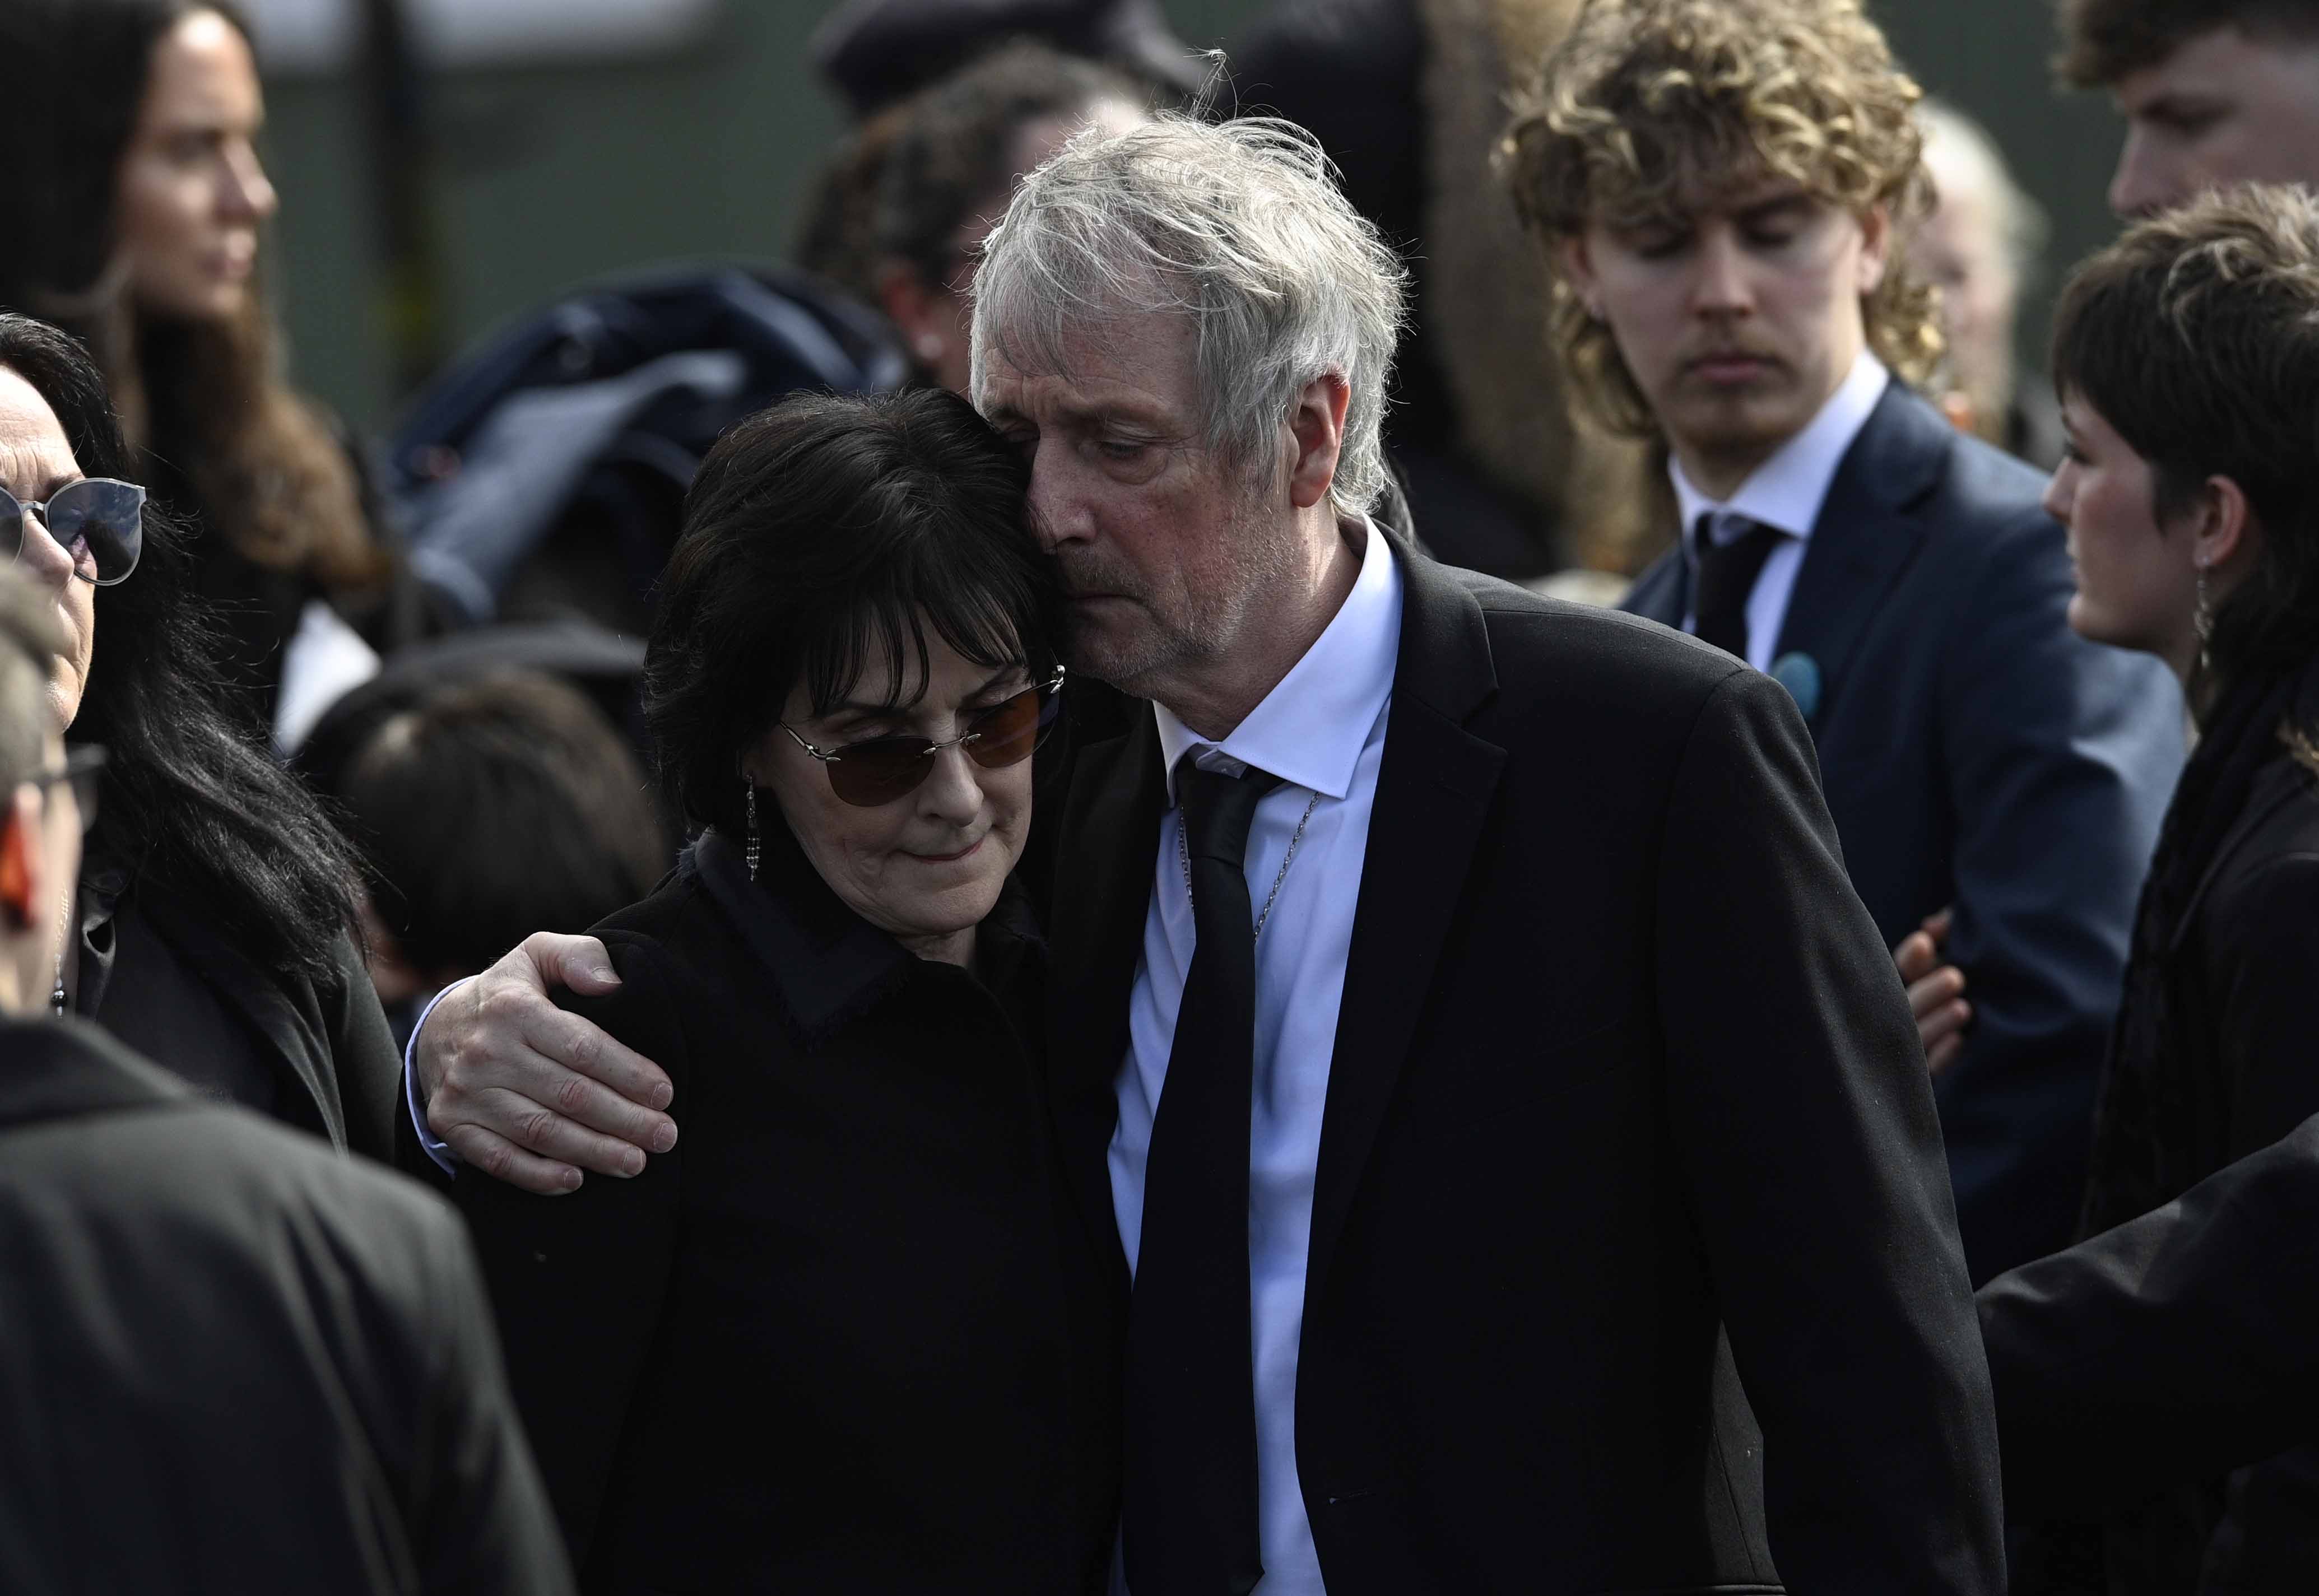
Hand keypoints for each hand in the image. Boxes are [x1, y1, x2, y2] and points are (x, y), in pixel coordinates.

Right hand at [414, 933, 677, 1193]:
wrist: (438, 1026)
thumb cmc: (509, 993)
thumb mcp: (539, 955)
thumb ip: (579, 956)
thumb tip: (612, 983)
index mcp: (513, 1009)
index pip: (583, 1047)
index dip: (629, 1073)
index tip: (665, 1093)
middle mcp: (486, 1052)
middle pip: (569, 1095)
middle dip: (625, 1120)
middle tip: (664, 1136)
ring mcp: (465, 1092)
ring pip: (540, 1130)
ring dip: (593, 1151)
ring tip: (635, 1162)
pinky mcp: (451, 1124)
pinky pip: (498, 1158)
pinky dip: (537, 1175)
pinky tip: (576, 1180)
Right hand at [1893, 909, 1969, 1075]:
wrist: (2017, 1045)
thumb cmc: (1985, 984)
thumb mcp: (1964, 952)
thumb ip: (1947, 931)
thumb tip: (1930, 928)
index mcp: (1916, 988)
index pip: (1901, 973)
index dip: (1910, 960)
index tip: (1924, 943)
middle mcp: (1908, 1019)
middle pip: (1907, 1008)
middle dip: (1927, 991)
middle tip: (1956, 978)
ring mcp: (1915, 1052)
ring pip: (1916, 1041)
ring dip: (1936, 1023)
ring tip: (1964, 1008)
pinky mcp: (1930, 1081)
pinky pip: (1930, 1072)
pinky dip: (1942, 1057)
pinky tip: (1960, 1043)